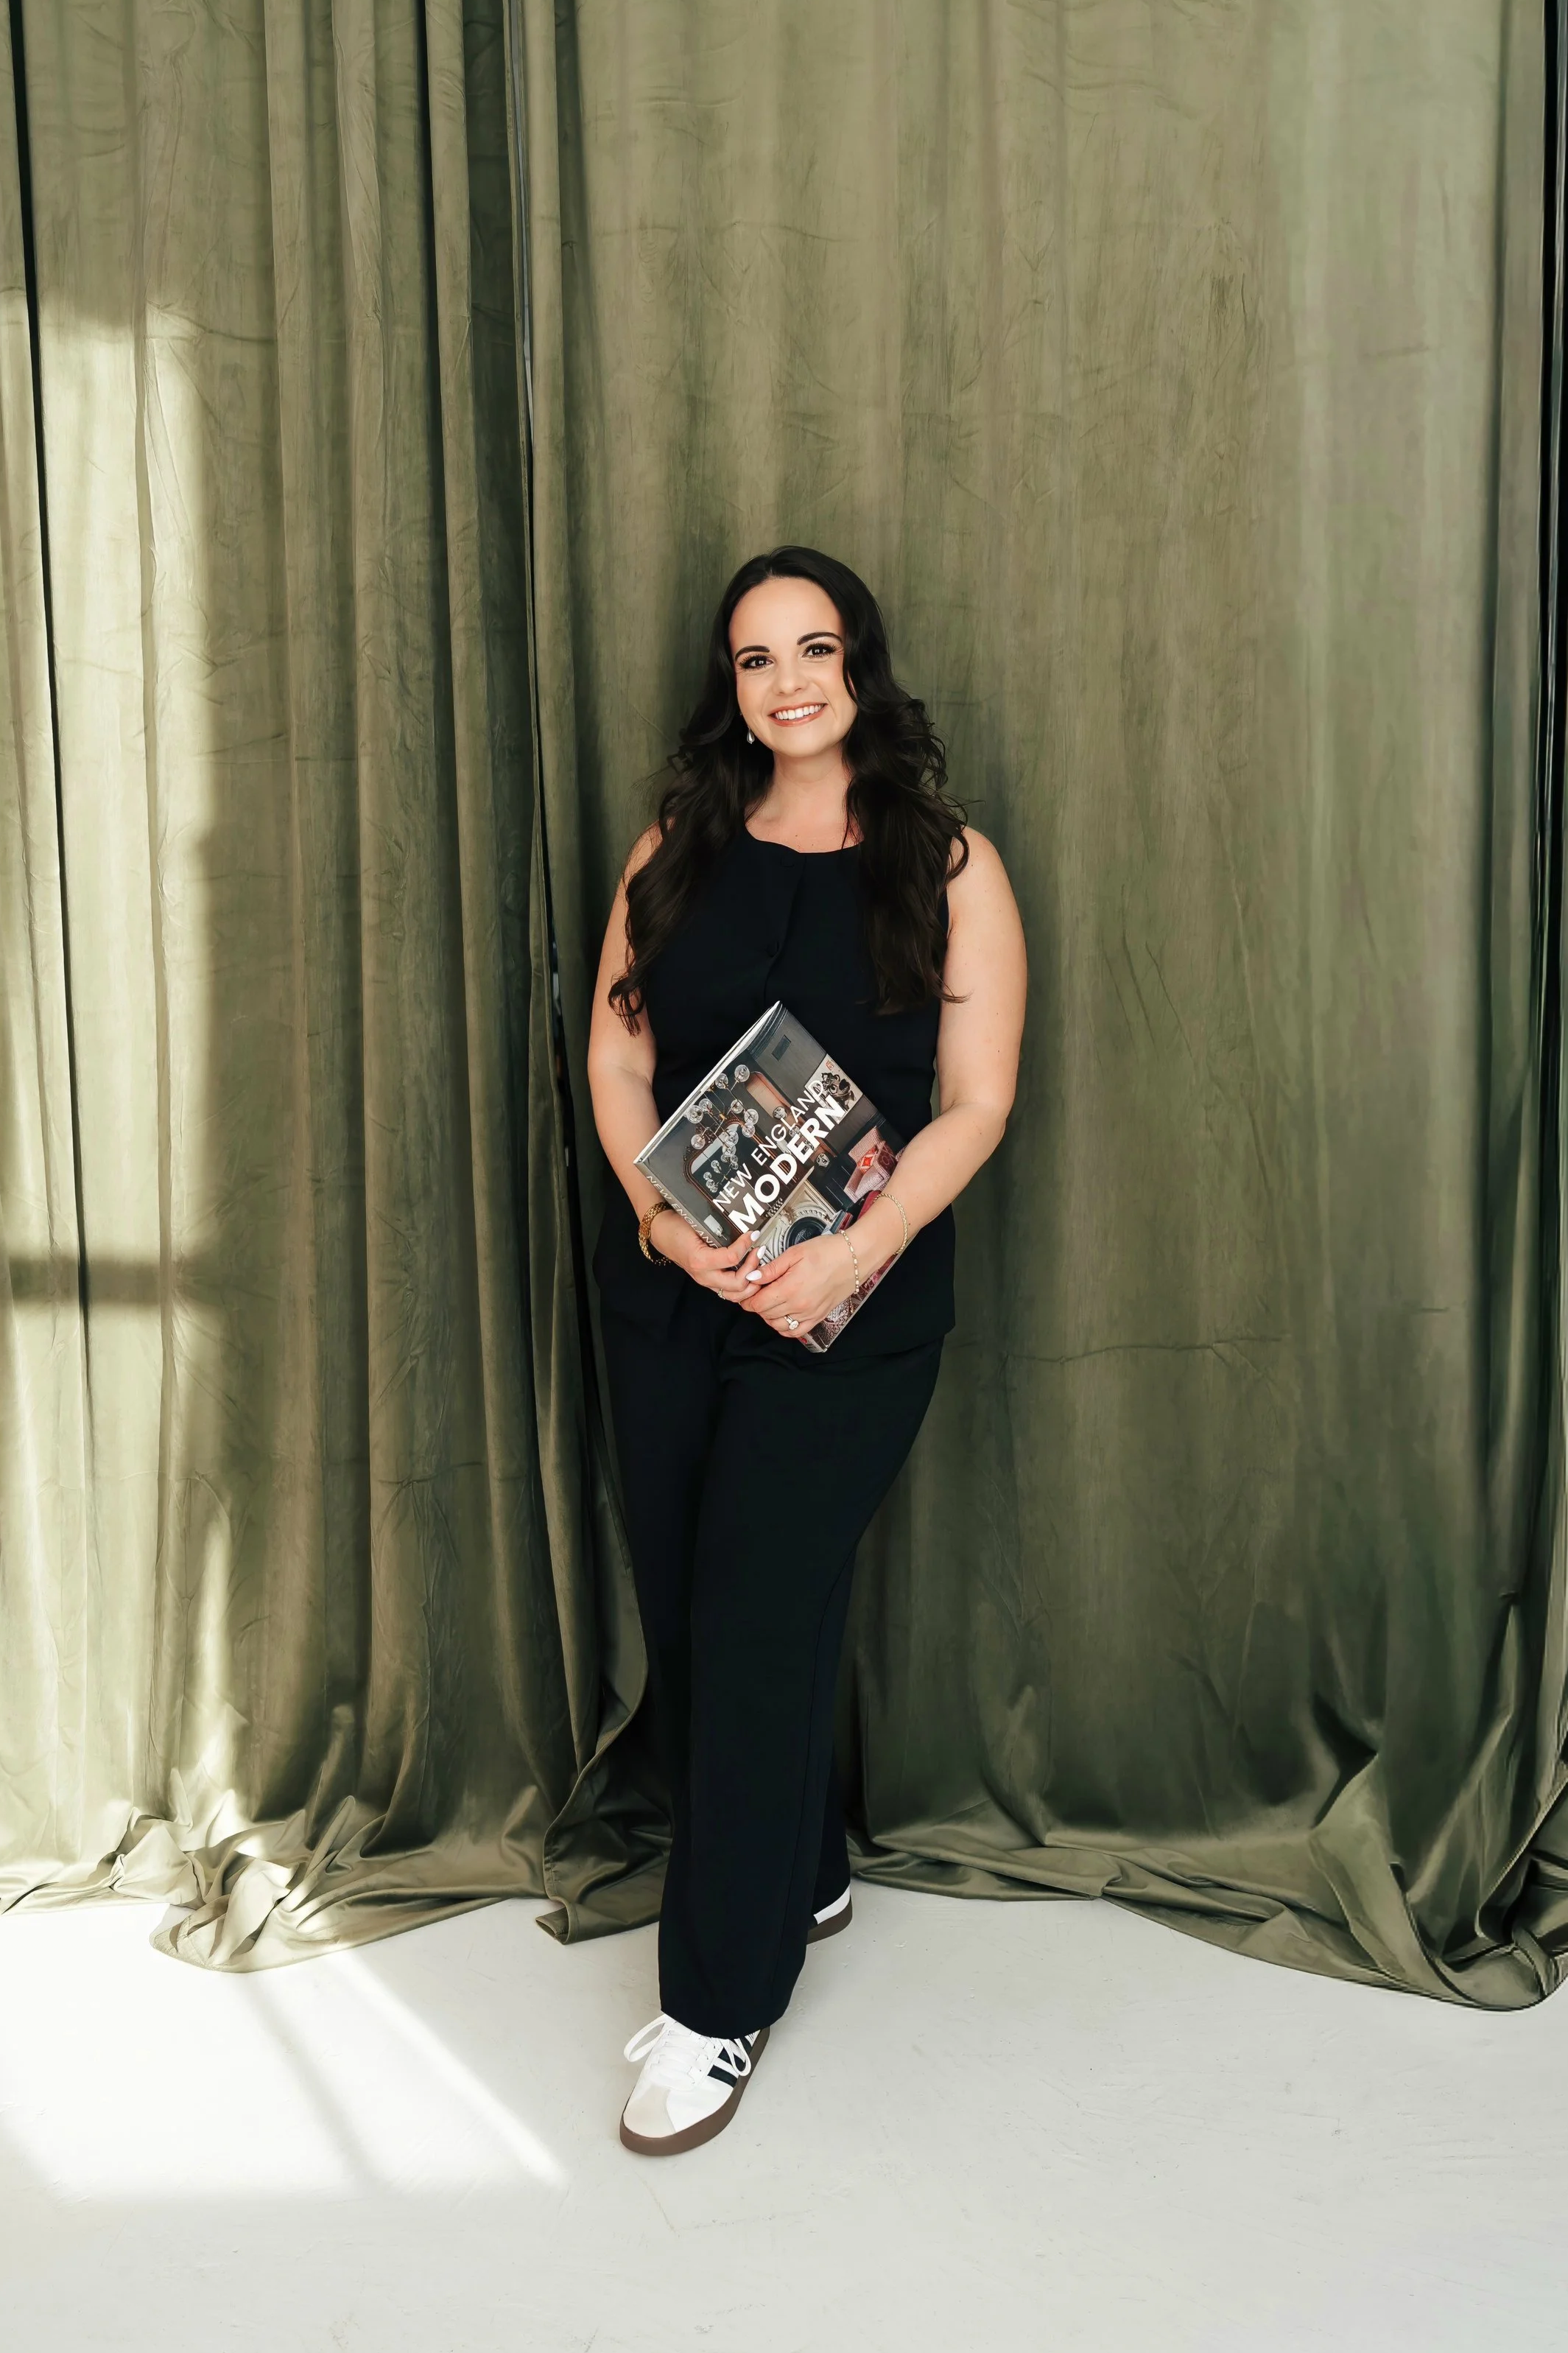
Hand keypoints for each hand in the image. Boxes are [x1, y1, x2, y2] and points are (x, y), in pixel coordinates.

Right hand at [652, 1209, 759, 1300]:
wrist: (661, 1233)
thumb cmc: (678, 1226)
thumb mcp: (698, 1224)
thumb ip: (720, 1229)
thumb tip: (746, 1228)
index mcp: (700, 1260)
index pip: (732, 1257)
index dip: (746, 1245)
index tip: (754, 1233)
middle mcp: (703, 1275)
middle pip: (737, 1284)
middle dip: (753, 1269)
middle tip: (759, 1251)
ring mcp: (705, 1282)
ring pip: (735, 1295)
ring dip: (751, 1284)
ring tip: (758, 1267)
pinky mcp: (708, 1282)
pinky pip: (729, 1292)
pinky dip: (743, 1287)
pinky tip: (751, 1274)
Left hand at [739, 1231, 860, 1343]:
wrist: (854, 1258)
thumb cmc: (826, 1251)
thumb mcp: (794, 1253)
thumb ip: (771, 1268)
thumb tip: (752, 1277)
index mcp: (790, 1289)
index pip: (758, 1304)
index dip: (748, 1298)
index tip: (748, 1289)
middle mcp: (799, 1306)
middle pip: (765, 1315)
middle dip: (757, 1304)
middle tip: (758, 1292)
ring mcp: (809, 1314)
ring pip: (778, 1326)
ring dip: (769, 1316)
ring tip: (771, 1301)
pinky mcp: (818, 1317)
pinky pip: (796, 1332)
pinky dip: (785, 1327)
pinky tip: (784, 1315)